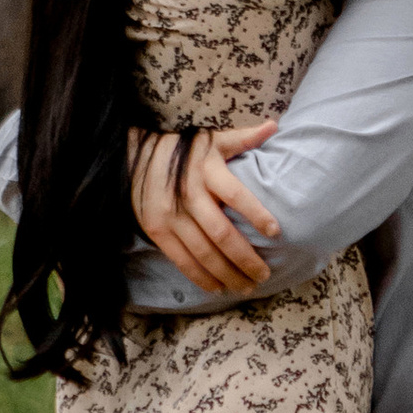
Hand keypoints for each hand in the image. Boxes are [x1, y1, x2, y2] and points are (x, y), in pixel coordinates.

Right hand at [129, 122, 280, 296]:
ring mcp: (170, 215)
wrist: (135, 158)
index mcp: (206, 170)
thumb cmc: (184, 151)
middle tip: (265, 274)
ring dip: (227, 273)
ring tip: (247, 286)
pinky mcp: (157, 230)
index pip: (235, 194)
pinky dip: (201, 276)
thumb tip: (273, 125)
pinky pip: (181, 259)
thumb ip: (243, 137)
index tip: (276, 232)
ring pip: (203, 252)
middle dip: (245, 258)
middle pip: (221, 233)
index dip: (256, 214)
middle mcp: (188, 194)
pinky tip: (218, 287)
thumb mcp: (211, 140)